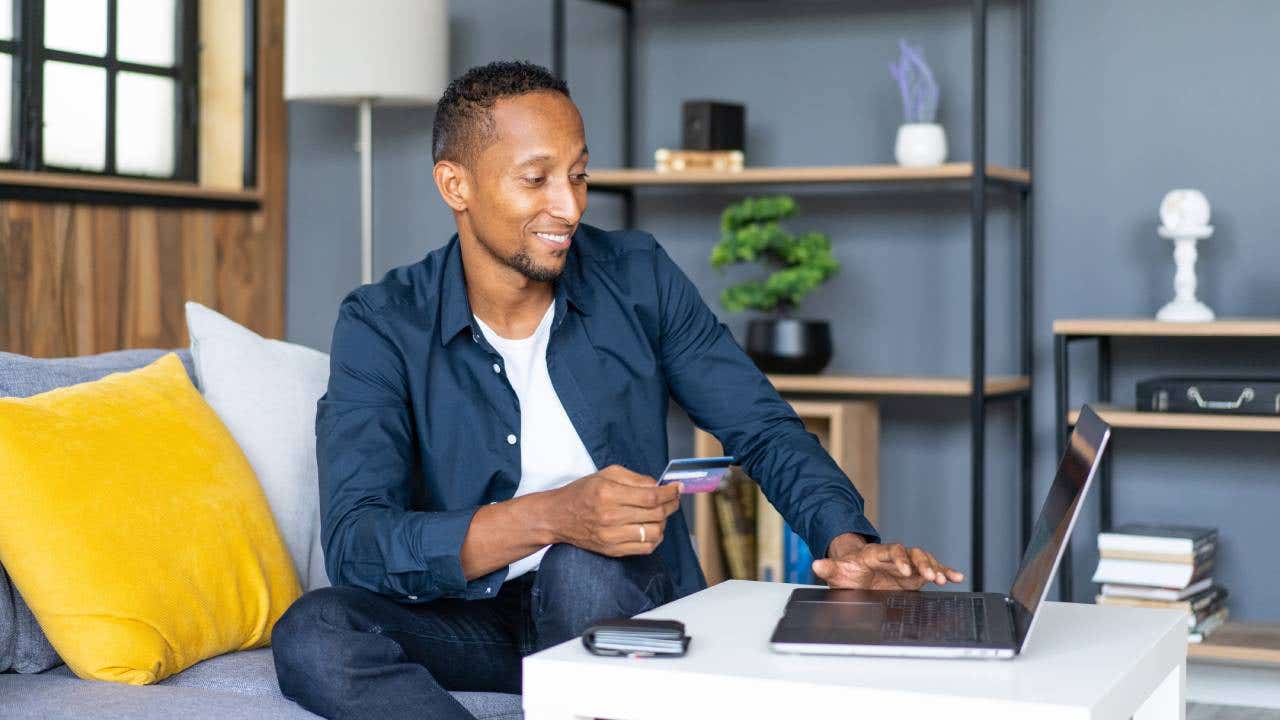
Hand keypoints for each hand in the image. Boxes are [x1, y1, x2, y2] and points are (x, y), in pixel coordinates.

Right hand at [547, 464, 681, 556]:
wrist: (557, 516)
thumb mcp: (606, 474)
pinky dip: (655, 538)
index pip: (651, 496)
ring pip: (655, 533)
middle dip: (671, 505)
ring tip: (660, 514)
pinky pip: (645, 548)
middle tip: (673, 499)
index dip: (670, 493)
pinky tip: (651, 528)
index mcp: (608, 494)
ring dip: (664, 523)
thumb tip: (659, 486)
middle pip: (656, 514)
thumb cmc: (582, 492)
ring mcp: (611, 537)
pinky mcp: (612, 550)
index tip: (677, 488)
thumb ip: (635, 478)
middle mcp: (610, 517)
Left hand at [812, 534, 964, 590]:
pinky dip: (945, 572)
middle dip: (922, 563)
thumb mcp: (837, 572)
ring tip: (944, 579)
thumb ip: (829, 568)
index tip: (905, 570)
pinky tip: (957, 577)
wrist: (856, 571)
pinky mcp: (915, 573)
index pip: (891, 551)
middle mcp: (895, 557)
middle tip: (930, 576)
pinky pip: (932, 570)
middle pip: (913, 553)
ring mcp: (907, 564)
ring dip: (935, 568)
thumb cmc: (848, 571)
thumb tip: (815, 564)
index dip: (899, 558)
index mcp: (877, 554)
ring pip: (925, 560)